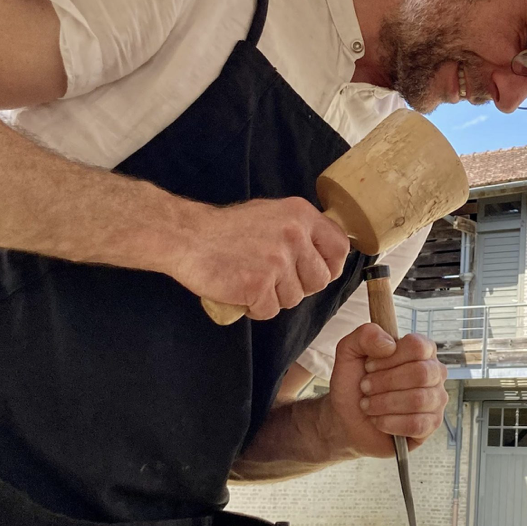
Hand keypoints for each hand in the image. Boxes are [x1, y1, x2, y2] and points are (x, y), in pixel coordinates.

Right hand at [171, 197, 349, 319]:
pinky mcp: (259, 284)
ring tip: (251, 280)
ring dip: (274, 297)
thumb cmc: (226, 229)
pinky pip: (270, 310)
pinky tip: (240, 291)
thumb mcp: (272, 214)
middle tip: (274, 279)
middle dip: (300, 286)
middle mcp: (294, 235)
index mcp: (301, 215)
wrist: (186, 236)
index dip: (331, 266)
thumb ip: (300, 231)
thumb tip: (324, 254)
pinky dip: (255, 308)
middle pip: (320, 280)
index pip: (340, 247)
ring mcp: (277, 260)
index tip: (316, 272)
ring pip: (294, 298)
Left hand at [322, 324, 448, 458]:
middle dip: (385, 382)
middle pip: (421, 373)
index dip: (389, 358)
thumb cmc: (354, 382)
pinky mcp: (431, 424)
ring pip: (419, 400)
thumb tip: (390, 344)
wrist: (346, 417)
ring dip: (384, 403)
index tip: (369, 366)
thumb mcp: (349, 351)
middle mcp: (434, 372)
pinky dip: (390, 422)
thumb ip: (366, 335)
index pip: (417, 346)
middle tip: (365, 387)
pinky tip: (379, 420)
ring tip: (368, 405)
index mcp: (420, 350)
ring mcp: (436, 399)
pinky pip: (417, 424)